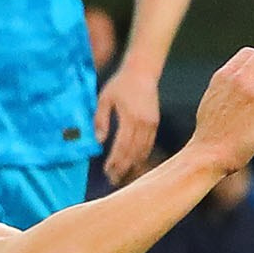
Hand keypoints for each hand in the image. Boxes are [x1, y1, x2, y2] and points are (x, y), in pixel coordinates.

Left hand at [94, 66, 162, 184]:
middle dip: (123, 168)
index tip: (107, 171)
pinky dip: (141, 157)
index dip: (115, 162)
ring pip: (144, 151)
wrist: (143, 72)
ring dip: (133, 166)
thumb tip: (99, 141)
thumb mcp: (104, 99)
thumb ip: (100, 120)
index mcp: (130, 117)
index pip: (122, 146)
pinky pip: (149, 145)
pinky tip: (133, 165)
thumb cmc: (120, 84)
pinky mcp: (155, 124)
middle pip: (134, 153)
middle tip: (113, 180)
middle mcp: (144, 123)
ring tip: (122, 177)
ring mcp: (152, 124)